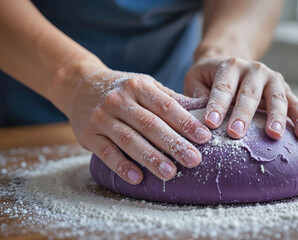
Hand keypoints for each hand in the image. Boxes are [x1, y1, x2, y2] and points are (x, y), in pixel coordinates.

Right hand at [65, 68, 210, 184]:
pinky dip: (121, 166)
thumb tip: (203, 110)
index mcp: (138, 86)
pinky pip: (106, 153)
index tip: (204, 137)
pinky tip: (137, 177)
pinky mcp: (88, 135)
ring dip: (150, 158)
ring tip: (170, 173)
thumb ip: (170, 98)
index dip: (186, 122)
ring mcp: (102, 118)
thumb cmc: (123, 89)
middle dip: (174, 144)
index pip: (166, 106)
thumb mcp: (145, 84)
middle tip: (194, 160)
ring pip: (129, 140)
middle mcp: (119, 100)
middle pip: (150, 125)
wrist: (80, 85)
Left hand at [184, 57, 297, 141]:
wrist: (233, 66)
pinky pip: (297, 105)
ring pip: (277, 98)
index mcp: (230, 66)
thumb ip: (196, 94)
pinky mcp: (285, 92)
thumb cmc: (210, 79)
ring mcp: (273, 80)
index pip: (223, 87)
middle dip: (244, 114)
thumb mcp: (196, 79)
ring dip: (276, 117)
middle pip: (250, 93)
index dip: (217, 105)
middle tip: (237, 133)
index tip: (210, 124)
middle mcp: (254, 70)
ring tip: (274, 135)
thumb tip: (199, 116)